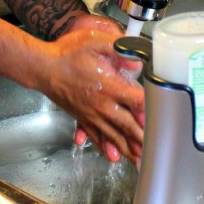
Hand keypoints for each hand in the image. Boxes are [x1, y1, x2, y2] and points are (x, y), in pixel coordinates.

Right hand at [41, 15, 144, 163]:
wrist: (41, 67)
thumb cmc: (66, 53)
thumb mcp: (94, 41)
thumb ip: (118, 47)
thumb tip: (136, 59)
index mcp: (108, 86)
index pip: (136, 101)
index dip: (149, 110)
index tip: (161, 116)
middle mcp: (101, 104)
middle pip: (127, 125)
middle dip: (143, 138)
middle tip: (157, 150)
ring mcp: (91, 113)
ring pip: (113, 135)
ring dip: (127, 149)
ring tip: (139, 161)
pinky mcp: (81, 116)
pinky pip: (95, 135)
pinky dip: (105, 147)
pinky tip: (112, 156)